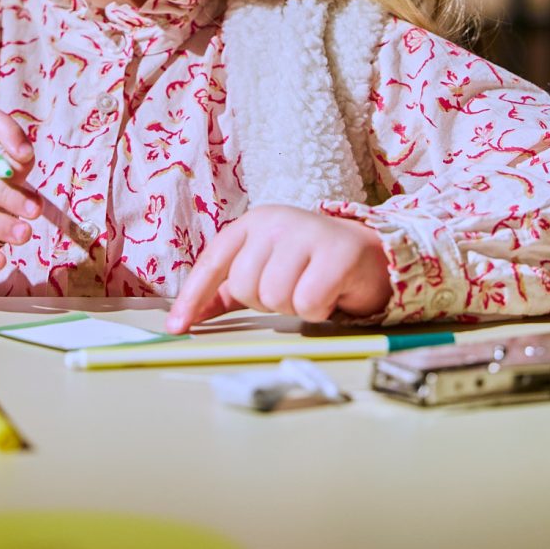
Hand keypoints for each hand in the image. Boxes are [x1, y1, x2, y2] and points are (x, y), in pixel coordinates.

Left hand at [166, 205, 390, 332]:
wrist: (371, 254)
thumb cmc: (311, 265)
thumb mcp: (265, 268)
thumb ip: (227, 290)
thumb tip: (188, 316)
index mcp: (253, 223)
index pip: (214, 262)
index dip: (193, 297)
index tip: (178, 327)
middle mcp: (277, 221)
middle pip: (245, 286)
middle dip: (266, 301)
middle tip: (292, 289)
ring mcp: (308, 232)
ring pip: (275, 297)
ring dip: (294, 306)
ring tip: (311, 290)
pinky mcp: (338, 252)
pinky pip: (308, 303)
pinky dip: (318, 310)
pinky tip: (330, 293)